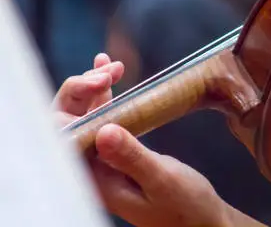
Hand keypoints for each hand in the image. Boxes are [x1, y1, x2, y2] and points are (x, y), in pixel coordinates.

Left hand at [54, 54, 262, 226]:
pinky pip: (103, 122)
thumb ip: (132, 157)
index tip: (102, 82)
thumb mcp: (162, 179)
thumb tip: (103, 129)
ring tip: (109, 63)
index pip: (64, 137)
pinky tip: (112, 78)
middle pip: (69, 124)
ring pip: (85, 120)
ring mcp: (105, 163)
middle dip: (83, 91)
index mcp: (96, 180)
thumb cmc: (185, 206)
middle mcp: (93, 171)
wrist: (201, 220)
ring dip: (94, 91)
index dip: (75, 103)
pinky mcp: (118, 156)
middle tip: (110, 70)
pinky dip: (106, 99)